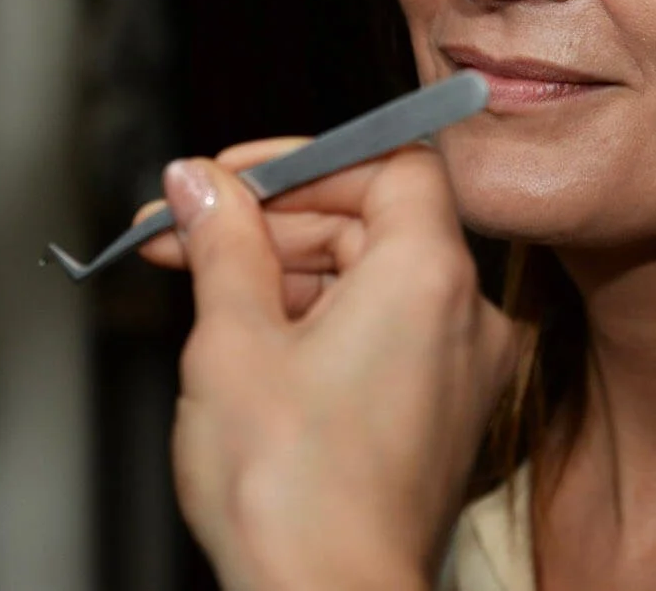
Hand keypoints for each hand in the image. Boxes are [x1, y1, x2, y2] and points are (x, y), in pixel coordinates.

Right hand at [153, 145, 523, 590]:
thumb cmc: (291, 493)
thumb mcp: (230, 340)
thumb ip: (222, 241)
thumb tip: (201, 183)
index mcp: (431, 275)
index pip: (388, 163)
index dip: (304, 161)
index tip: (231, 180)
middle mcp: (469, 315)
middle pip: (374, 221)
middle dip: (272, 222)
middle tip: (186, 229)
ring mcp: (464, 370)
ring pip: (373, 279)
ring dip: (287, 273)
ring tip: (200, 287)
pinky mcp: (445, 415)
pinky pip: (387, 334)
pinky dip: (322, 323)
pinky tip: (250, 341)